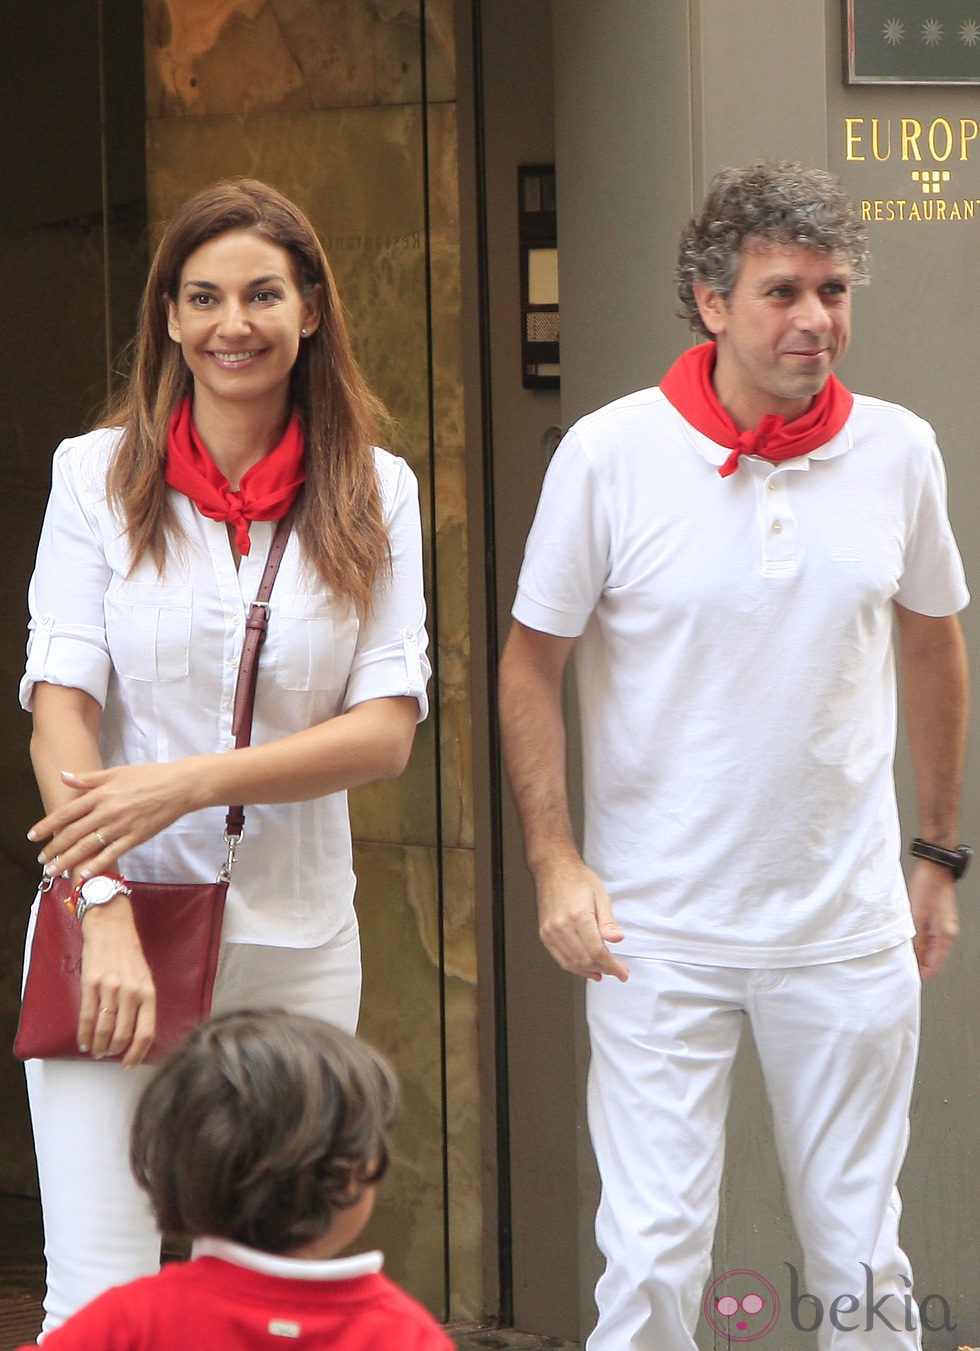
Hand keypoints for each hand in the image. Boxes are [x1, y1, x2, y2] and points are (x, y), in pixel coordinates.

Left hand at [30, 760, 198, 879]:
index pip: (67, 813)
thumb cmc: (149, 777)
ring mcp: (121, 826)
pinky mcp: (135, 838)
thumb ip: (88, 779)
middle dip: (54, 849)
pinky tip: (83, 875)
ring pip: (88, 847)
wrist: (179, 786)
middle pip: (73, 833)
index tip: (33, 836)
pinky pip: (111, 854)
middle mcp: (107, 812)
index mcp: (101, 794)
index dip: (47, 826)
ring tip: (54, 871)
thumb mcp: (116, 772)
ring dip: (68, 861)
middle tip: (42, 861)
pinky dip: (96, 865)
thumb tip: (64, 777)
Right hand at [77, 896, 156, 1065]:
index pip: (146, 1032)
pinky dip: (84, 1034)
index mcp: (148, 992)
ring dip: (98, 1045)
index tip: (130, 1064)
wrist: (111, 927)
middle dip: (114, 1050)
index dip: (138, 1053)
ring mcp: (111, 988)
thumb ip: (142, 1003)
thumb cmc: (129, 954)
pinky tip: (83, 1041)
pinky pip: (87, 1016)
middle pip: (123, 1035)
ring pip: (104, 1029)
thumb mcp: (145, 977)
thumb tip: (135, 1032)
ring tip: (95, 1050)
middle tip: (107, 1054)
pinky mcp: (91, 984)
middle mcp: (131, 992)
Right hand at [534, 855, 628, 981]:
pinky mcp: (545, 934)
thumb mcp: (601, 896)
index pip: (598, 951)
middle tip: (616, 971)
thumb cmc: (578, 879)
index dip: (612, 966)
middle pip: (585, 960)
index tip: (622, 973)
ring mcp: (550, 932)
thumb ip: (608, 922)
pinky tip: (585, 968)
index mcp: (579, 916)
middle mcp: (562, 926)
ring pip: (572, 963)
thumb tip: (617, 940)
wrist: (554, 869)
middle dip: (604, 969)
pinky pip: (560, 958)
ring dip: (589, 971)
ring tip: (603, 972)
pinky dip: (574, 967)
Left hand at [908, 860, 959, 980]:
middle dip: (918, 964)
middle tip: (901, 965)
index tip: (907, 977)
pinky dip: (920, 942)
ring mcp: (945, 927)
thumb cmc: (927, 886)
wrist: (934, 868)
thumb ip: (915, 940)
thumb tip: (911, 959)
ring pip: (931, 949)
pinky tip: (908, 938)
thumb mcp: (915, 916)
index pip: (934, 967)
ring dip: (918, 952)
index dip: (920, 975)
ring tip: (902, 951)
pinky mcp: (940, 920)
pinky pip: (930, 939)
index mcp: (945, 936)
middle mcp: (948, 933)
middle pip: (933, 960)